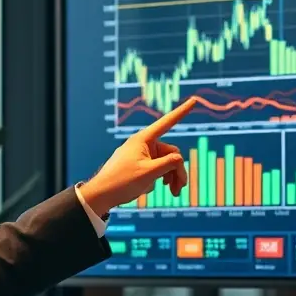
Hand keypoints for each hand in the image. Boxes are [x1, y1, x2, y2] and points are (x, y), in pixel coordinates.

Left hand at [80, 97, 196, 217]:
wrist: (101, 195)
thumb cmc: (122, 182)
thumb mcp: (150, 173)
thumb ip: (169, 164)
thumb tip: (179, 159)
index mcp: (144, 139)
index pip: (167, 122)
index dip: (182, 112)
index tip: (194, 100)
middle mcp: (143, 144)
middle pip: (171, 153)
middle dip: (177, 170)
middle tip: (178, 189)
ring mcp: (141, 154)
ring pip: (165, 163)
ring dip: (171, 177)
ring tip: (173, 193)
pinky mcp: (139, 164)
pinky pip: (156, 168)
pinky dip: (160, 178)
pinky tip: (154, 187)